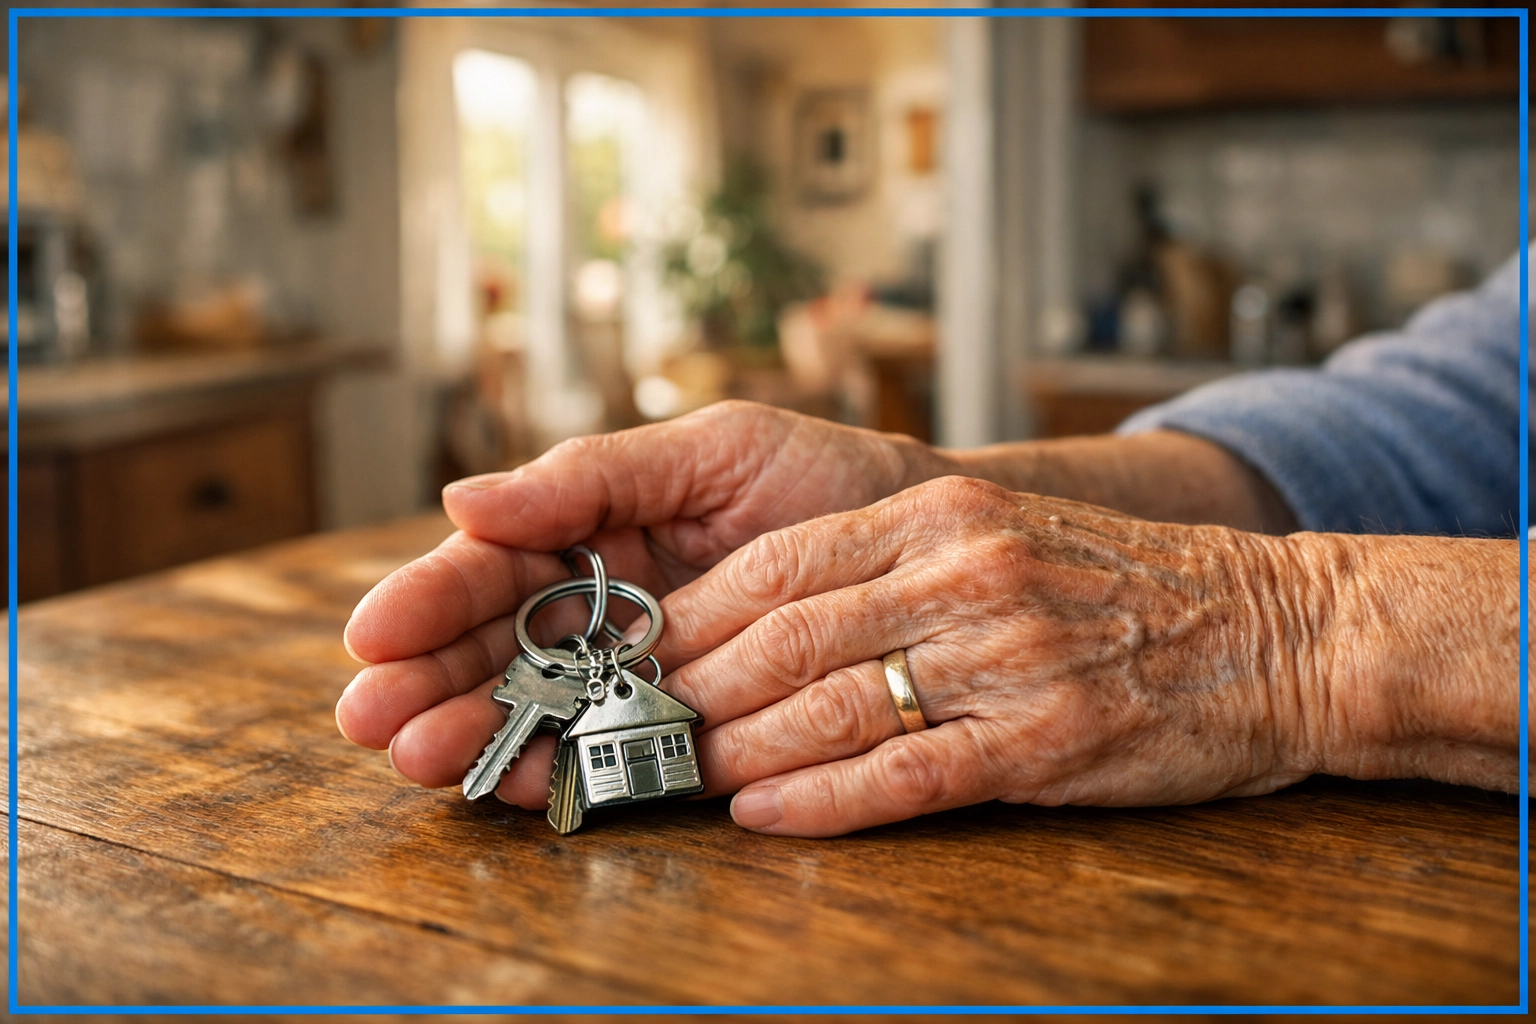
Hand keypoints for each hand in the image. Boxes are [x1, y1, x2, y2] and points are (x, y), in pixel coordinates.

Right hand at [335, 401, 950, 802]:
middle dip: (431, 680)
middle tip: (372, 721)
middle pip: (497, 644)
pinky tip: (514, 784)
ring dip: (476, 733)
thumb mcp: (712, 450)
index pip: (495, 563)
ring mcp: (641, 666)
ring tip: (422, 762)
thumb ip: (593, 474)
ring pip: (541, 703)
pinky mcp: (689, 721)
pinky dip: (564, 767)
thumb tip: (463, 497)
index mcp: (596, 527)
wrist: (924, 538)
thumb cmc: (821, 478)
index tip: (373, 633)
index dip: (430, 597)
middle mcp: (606, 601)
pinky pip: (617, 747)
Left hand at [660, 476, 1322, 835]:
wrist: (1277, 628)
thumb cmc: (1125, 590)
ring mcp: (1006, 655)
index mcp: (939, 517)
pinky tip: (769, 816)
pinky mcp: (1045, 737)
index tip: (629, 659)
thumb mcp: (1001, 538)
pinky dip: (827, 799)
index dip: (689, 620)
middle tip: (627, 728)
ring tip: (679, 778)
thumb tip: (763, 616)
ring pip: (832, 704)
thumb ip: (888, 566)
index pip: (776, 566)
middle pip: (785, 634)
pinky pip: (910, 773)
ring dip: (740, 752)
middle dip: (692, 690)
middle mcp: (963, 572)